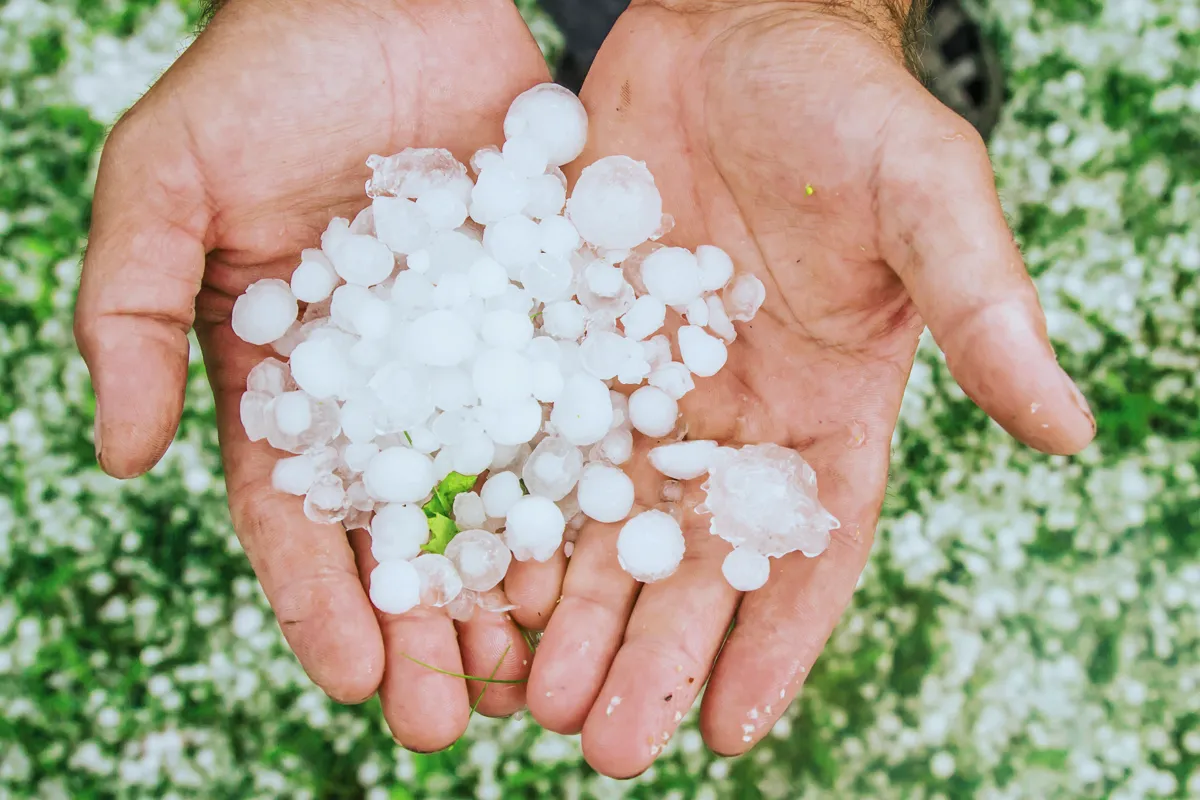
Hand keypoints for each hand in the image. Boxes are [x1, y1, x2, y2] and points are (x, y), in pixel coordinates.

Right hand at [74, 0, 549, 749]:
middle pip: (403, 531)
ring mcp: (474, 359)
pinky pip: (571, 411)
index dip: (321, 599)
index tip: (352, 679)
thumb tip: (122, 457)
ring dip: (511, 587)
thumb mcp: (163, 186)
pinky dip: (584, 488)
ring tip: (534, 674)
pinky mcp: (548, 317)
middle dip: (423, 628)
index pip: (298, 514)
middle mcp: (388, 388)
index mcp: (290, 382)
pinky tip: (607, 557)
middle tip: (448, 722)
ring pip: (495, 494)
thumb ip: (129, 314)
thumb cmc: (261, 80)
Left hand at [521, 0, 1095, 775]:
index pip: (807, 550)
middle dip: (648, 653)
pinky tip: (472, 575)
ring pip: (600, 520)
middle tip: (600, 745)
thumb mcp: (927, 198)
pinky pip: (532, 439)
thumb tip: (1071, 432)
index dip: (773, 641)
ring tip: (526, 693)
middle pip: (689, 560)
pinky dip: (507, 510)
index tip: (729, 730)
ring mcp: (640, 384)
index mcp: (824, 407)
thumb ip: (984, 312)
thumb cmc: (843, 108)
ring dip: (567, 610)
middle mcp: (728, 417)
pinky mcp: (566, 341)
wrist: (731, 27)